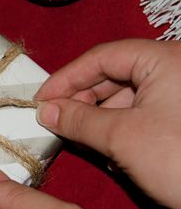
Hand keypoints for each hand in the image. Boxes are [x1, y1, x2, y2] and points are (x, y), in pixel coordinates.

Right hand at [35, 39, 180, 208]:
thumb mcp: (121, 137)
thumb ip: (78, 119)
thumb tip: (46, 111)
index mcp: (164, 60)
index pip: (102, 57)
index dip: (66, 77)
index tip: (41, 99)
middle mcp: (173, 71)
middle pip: (112, 75)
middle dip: (81, 100)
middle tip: (55, 121)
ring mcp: (178, 96)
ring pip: (124, 98)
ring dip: (97, 119)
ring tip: (79, 141)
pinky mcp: (179, 120)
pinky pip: (139, 114)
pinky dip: (117, 129)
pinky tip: (105, 151)